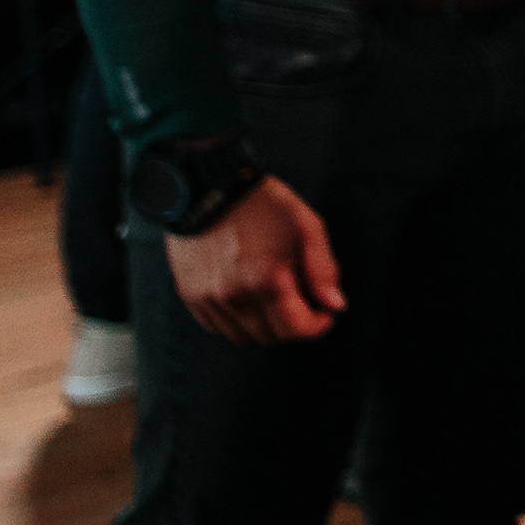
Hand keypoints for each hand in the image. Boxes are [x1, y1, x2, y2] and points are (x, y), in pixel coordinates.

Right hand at [163, 174, 344, 344]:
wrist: (208, 187)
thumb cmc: (261, 204)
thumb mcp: (307, 227)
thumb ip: (323, 270)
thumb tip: (335, 305)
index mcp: (268, 280)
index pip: (296, 329)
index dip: (317, 325)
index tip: (324, 315)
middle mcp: (235, 296)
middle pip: (271, 337)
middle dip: (293, 326)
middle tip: (302, 305)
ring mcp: (209, 299)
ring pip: (243, 337)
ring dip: (265, 327)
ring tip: (275, 301)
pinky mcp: (190, 296)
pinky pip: (216, 327)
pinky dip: (236, 322)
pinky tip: (247, 299)